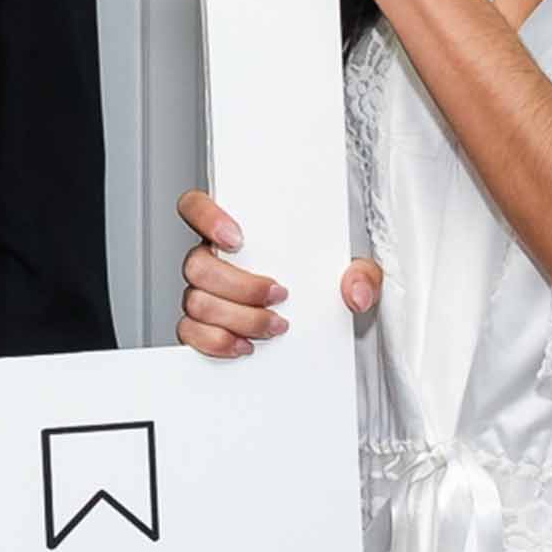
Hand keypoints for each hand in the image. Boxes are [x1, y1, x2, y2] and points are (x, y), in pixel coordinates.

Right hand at [173, 190, 378, 359]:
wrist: (324, 321)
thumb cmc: (324, 283)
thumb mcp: (353, 270)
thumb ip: (362, 273)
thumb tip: (356, 291)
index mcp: (234, 233)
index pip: (196, 206)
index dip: (206, 217)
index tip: (237, 239)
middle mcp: (212, 260)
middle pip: (197, 264)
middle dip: (240, 286)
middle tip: (279, 295)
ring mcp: (203, 293)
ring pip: (196, 302)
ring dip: (238, 318)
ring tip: (274, 326)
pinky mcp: (202, 326)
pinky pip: (190, 333)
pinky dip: (216, 342)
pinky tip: (245, 344)